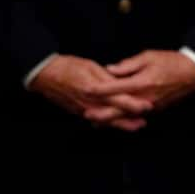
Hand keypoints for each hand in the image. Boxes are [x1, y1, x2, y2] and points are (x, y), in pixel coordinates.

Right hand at [28, 55, 152, 129]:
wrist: (46, 75)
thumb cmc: (68, 68)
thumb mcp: (91, 67)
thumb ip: (107, 77)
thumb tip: (122, 81)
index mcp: (94, 89)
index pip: (118, 99)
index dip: (134, 104)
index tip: (148, 106)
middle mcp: (90, 103)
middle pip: (113, 115)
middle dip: (129, 121)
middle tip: (143, 123)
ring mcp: (83, 109)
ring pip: (105, 120)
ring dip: (120, 124)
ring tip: (135, 126)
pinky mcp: (79, 112)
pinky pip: (95, 120)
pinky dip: (107, 123)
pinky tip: (115, 124)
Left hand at [95, 50, 194, 114]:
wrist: (193, 74)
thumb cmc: (171, 62)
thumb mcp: (149, 57)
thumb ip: (128, 65)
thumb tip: (110, 70)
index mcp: (142, 82)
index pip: (116, 87)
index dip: (100, 89)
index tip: (87, 89)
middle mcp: (144, 98)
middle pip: (118, 109)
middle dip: (101, 113)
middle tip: (86, 115)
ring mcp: (150, 106)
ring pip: (126, 116)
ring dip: (110, 119)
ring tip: (96, 121)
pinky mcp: (154, 110)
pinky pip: (135, 116)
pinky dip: (123, 118)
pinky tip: (115, 119)